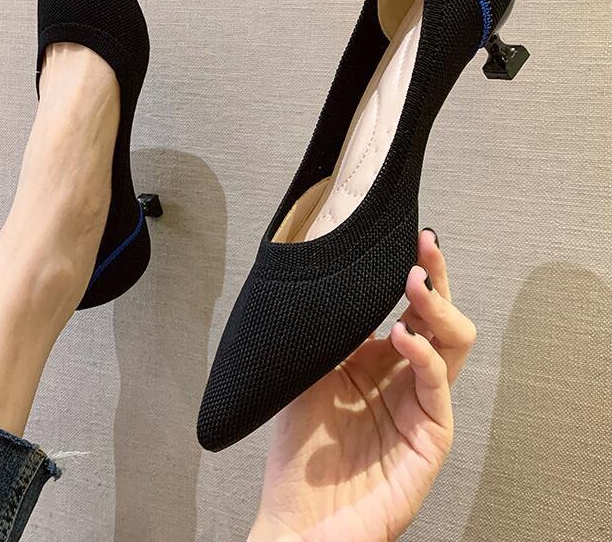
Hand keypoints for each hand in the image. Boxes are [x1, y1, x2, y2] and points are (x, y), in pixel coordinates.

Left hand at [250, 229, 475, 541]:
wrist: (298, 521)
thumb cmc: (299, 452)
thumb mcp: (305, 374)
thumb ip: (326, 332)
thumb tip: (336, 275)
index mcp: (376, 360)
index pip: (407, 306)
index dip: (412, 272)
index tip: (407, 236)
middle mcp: (403, 377)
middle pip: (439, 317)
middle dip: (435, 277)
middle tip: (423, 246)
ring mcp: (421, 406)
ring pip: (453, 345)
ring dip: (436, 308)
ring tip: (414, 281)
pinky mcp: (431, 438)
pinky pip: (437, 387)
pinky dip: (423, 356)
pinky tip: (401, 336)